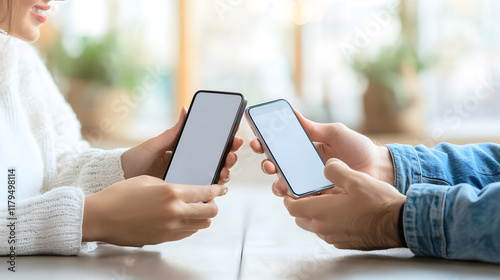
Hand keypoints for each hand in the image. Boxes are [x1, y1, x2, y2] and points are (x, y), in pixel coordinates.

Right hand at [82, 175, 227, 246]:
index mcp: (172, 193)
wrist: (101, 216)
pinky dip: (189, 226)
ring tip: (195, 209)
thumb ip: (171, 186)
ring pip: (200, 225)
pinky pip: (186, 234)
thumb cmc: (120, 195)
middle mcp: (174, 213)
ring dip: (202, 217)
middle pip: (210, 213)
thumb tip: (183, 192)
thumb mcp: (149, 180)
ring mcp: (169, 229)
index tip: (221, 189)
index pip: (205, 193)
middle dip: (213, 205)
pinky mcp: (162, 239)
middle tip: (209, 200)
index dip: (217, 190)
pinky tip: (182, 219)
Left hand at [121, 107, 243, 183]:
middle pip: (216, 162)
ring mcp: (187, 180)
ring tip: (225, 170)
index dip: (225, 143)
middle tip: (231, 155)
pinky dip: (213, 191)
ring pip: (213, 178)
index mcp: (185, 152)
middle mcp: (189, 167)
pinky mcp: (182, 195)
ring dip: (224, 173)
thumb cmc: (136, 159)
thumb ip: (173, 132)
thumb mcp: (156, 144)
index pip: (210, 147)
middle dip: (229, 157)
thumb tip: (185, 109)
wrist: (119, 179)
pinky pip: (201, 193)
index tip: (234, 137)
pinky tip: (219, 188)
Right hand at [250, 112, 393, 195]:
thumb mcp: (335, 132)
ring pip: (284, 184)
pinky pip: (299, 200)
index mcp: (306, 150)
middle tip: (265, 157)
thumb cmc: (358, 148)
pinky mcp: (317, 198)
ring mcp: (309, 184)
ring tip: (275, 175)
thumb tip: (295, 114)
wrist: (377, 168)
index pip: (281, 147)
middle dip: (266, 161)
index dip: (267, 143)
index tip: (258, 138)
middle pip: (278, 166)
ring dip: (275, 180)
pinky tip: (289, 190)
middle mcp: (304, 167)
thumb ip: (314, 127)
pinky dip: (290, 196)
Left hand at [284, 159, 405, 249]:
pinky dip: (328, 222)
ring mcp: (335, 237)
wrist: (399, 224)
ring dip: (314, 215)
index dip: (288, 198)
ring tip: (325, 201)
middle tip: (305, 195)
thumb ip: (335, 170)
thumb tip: (327, 166)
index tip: (288, 190)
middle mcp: (324, 228)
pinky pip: (329, 232)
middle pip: (301, 219)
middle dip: (299, 207)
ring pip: (314, 227)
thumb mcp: (355, 179)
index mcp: (321, 212)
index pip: (292, 207)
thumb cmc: (377, 202)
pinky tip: (340, 212)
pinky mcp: (346, 242)